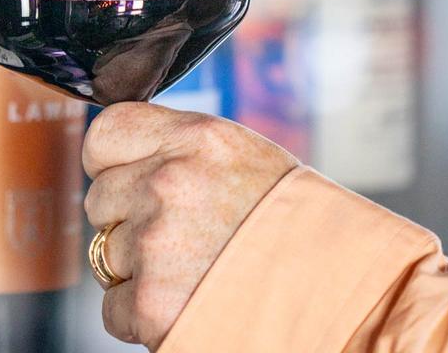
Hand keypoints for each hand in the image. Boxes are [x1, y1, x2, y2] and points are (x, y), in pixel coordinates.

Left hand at [83, 102, 297, 350]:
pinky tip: (186, 303)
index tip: (124, 176)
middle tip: (179, 235)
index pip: (104, 134)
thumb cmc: (293, 225)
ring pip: (104, 252)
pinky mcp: (151, 304)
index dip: (108, 161)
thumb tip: (119, 154)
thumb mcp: (240, 157)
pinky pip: (112, 306)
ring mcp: (156, 243)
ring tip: (193, 270)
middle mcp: (169, 183)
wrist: (348, 299)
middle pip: (99, 197)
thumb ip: (176, 148)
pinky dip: (140, 313)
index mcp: (195, 138)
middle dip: (128, 218)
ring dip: (137, 267)